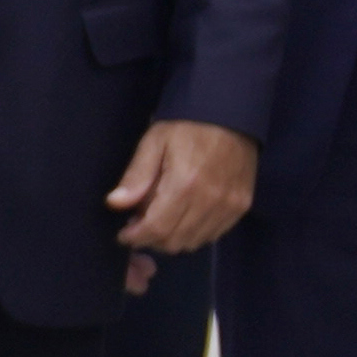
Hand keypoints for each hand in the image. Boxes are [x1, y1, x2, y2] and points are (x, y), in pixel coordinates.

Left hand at [103, 117, 260, 288]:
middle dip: (152, 239)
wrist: (230, 114)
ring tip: (161, 219)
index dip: (136, 237)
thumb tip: (115, 203)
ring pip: (194, 242)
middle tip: (140, 223)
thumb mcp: (154, 143)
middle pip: (174, 241)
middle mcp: (210, 200)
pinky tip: (184, 217)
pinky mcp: (241, 206)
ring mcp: (229, 205)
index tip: (124, 235)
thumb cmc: (186, 126)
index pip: (156, 229)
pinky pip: (213, 235)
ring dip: (173, 238)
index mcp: (185, 184)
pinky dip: (195, 233)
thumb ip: (136, 176)